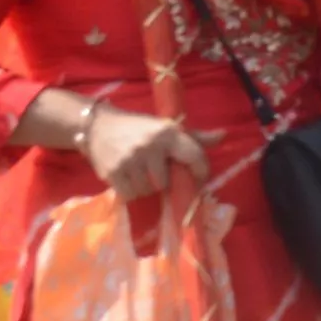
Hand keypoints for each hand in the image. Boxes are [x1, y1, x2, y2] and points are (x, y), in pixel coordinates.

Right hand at [81, 107, 212, 201]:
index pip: (194, 156)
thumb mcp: (166, 128)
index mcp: (167, 133)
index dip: (200, 171)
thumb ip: (195, 137)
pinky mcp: (112, 172)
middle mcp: (149, 146)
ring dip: (147, 187)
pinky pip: (130, 195)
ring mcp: (130, 160)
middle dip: (164, 181)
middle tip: (156, 171)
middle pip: (168, 182)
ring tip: (140, 173)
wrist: (97, 126)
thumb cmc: (138, 128)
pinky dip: (131, 191)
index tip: (197, 178)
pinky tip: (128, 178)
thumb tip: (224, 136)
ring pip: (149, 190)